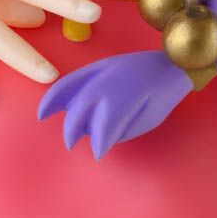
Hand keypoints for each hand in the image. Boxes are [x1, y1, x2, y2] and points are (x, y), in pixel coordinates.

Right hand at [37, 50, 192, 158]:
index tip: (98, 154)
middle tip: (72, 144)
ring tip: (44, 116)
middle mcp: (111, 78)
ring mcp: (103, 68)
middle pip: (84, 103)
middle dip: (74, 125)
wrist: (172, 63)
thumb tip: (102, 136)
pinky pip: (75, 76)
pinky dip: (60, 87)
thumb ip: (124, 128)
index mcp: (128, 93)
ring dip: (57, 102)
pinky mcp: (100, 65)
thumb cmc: (165, 95)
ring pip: (74, 85)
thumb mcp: (150, 117)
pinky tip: (50, 99)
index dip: (101, 139)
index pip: (107, 120)